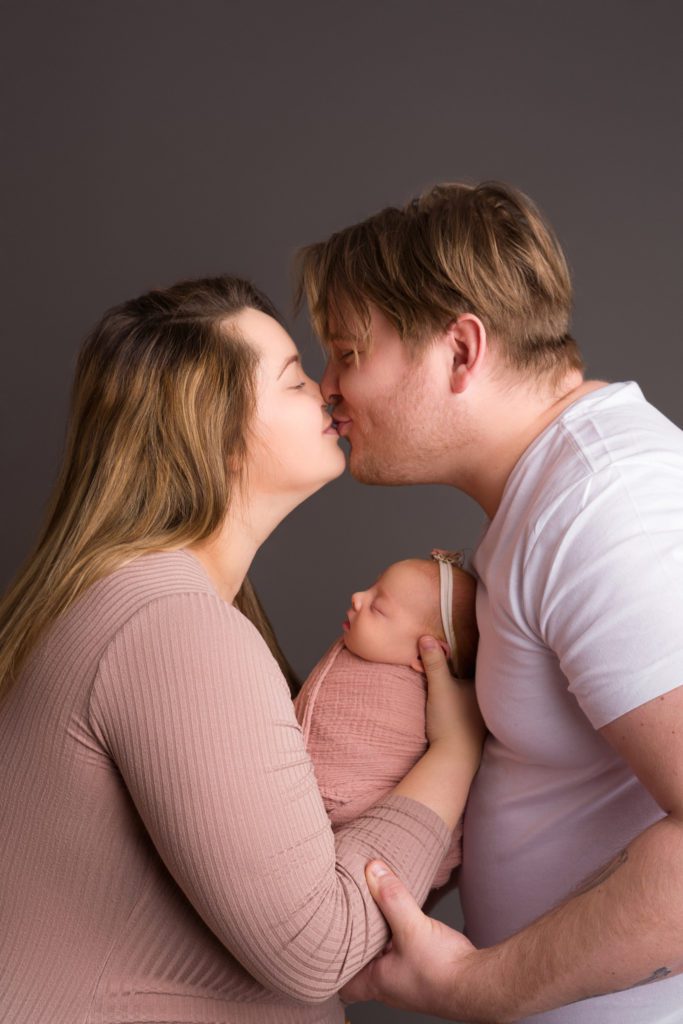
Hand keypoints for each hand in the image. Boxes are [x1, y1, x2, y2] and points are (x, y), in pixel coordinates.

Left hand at [340, 860, 488, 1019]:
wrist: (481, 985)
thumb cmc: (444, 972)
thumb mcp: (412, 928)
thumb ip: (392, 897)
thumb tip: (372, 869)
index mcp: (375, 982)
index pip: (339, 981)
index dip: (328, 961)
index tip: (322, 937)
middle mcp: (388, 984)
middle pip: (359, 964)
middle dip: (351, 942)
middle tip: (342, 916)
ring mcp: (405, 979)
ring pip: (381, 956)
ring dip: (375, 938)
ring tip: (366, 911)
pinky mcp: (422, 969)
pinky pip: (400, 951)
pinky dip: (395, 936)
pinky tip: (399, 919)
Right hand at [420, 636, 485, 771]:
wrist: (454, 760)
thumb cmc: (451, 721)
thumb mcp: (440, 687)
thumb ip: (434, 662)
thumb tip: (425, 637)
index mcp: (485, 686)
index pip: (481, 663)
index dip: (469, 652)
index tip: (458, 641)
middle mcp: (489, 701)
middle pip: (476, 678)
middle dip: (465, 669)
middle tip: (451, 656)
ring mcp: (483, 717)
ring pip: (472, 695)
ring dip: (463, 687)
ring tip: (451, 676)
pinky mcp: (474, 729)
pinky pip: (468, 708)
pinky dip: (461, 702)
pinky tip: (453, 702)